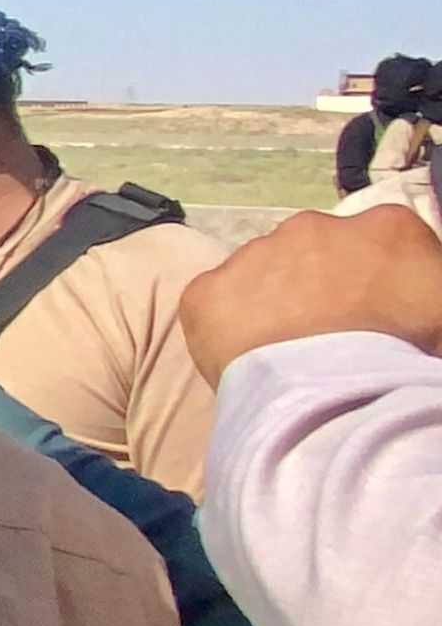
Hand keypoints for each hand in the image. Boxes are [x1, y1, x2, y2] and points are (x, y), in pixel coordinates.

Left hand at [183, 207, 441, 381]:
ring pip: (261, 275)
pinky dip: (226, 330)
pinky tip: (249, 363)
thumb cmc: (409, 357)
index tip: (376, 319)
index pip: (382, 246)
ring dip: (272, 305)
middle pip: (315, 255)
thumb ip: (423, 288)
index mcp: (388, 228)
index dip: (377, 284)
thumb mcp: (441, 316)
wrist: (340, 399)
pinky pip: (215, 305)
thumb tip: (408, 295)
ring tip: (288, 357)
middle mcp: (316, 226)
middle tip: (328, 340)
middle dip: (319, 289)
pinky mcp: (207, 292)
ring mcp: (255, 254)